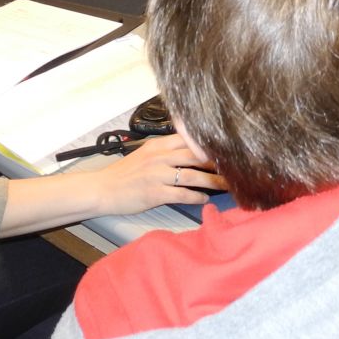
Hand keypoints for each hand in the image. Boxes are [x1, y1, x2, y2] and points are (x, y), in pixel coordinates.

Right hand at [92, 132, 225, 215]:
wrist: (103, 189)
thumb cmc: (124, 174)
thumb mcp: (145, 154)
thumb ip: (166, 150)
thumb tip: (190, 149)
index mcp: (158, 145)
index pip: (189, 139)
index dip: (209, 144)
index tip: (226, 148)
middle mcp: (160, 157)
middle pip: (196, 155)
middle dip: (217, 162)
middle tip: (235, 167)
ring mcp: (158, 175)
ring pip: (193, 175)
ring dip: (213, 181)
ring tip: (227, 186)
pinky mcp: (155, 193)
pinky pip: (182, 194)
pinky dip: (196, 197)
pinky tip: (205, 199)